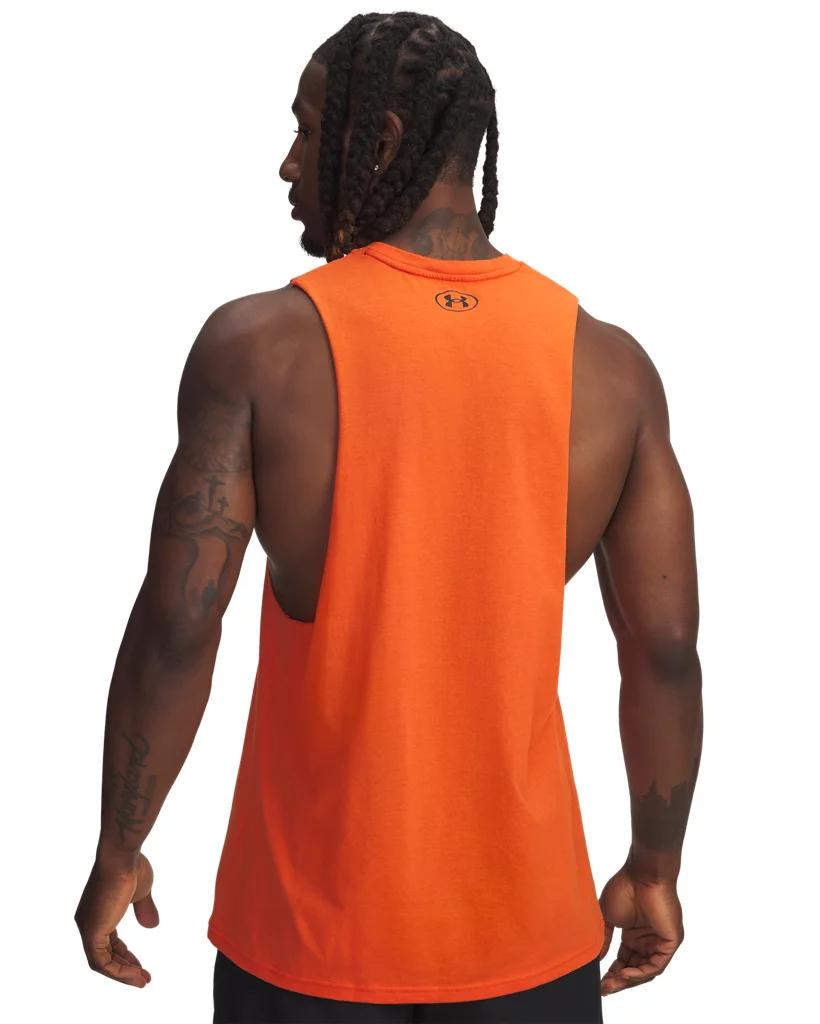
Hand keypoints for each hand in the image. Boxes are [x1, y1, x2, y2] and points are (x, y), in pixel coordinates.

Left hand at [74, 851, 158, 986]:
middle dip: (125, 967)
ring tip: (143, 981)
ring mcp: (88, 927)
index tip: (140, 964)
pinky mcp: (92, 933)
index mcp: (97, 911)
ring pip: (103, 963)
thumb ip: (143, 909)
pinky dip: (119, 972)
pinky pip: (103, 963)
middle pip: (105, 954)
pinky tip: (136, 974)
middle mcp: (88, 921)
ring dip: (124, 975)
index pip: (108, 941)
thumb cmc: (131, 867)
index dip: (124, 955)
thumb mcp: (141, 892)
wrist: (122, 856)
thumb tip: (151, 925)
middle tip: (143, 977)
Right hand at [597, 863, 683, 995]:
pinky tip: (625, 974)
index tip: (598, 981)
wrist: (642, 873)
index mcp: (634, 934)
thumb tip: (596, 958)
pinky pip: (657, 965)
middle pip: (634, 969)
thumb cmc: (624, 887)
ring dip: (628, 980)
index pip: (624, 960)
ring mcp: (660, 942)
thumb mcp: (608, 917)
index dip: (612, 973)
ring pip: (645, 970)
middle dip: (618, 981)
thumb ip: (604, 939)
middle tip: (603, 988)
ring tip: (610, 984)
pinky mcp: (670, 942)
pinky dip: (641, 972)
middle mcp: (648, 940)